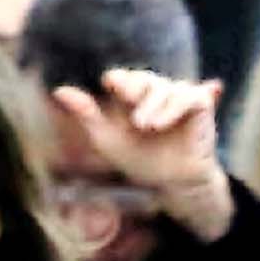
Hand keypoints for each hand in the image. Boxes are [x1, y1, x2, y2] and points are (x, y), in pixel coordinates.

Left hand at [52, 70, 232, 243]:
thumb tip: (59, 91)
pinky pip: (188, 96)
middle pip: (143, 78)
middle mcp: (155, 91)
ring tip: (147, 127)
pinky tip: (161, 125)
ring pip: (165, 87)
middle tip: (132, 114)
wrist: (172, 183)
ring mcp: (178, 95)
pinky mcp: (200, 103)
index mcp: (131, 96)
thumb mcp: (107, 139)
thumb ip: (86, 115)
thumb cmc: (140, 161)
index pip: (122, 77)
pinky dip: (173, 108)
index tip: (112, 86)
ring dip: (154, 105)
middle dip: (136, 90)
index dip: (118, 81)